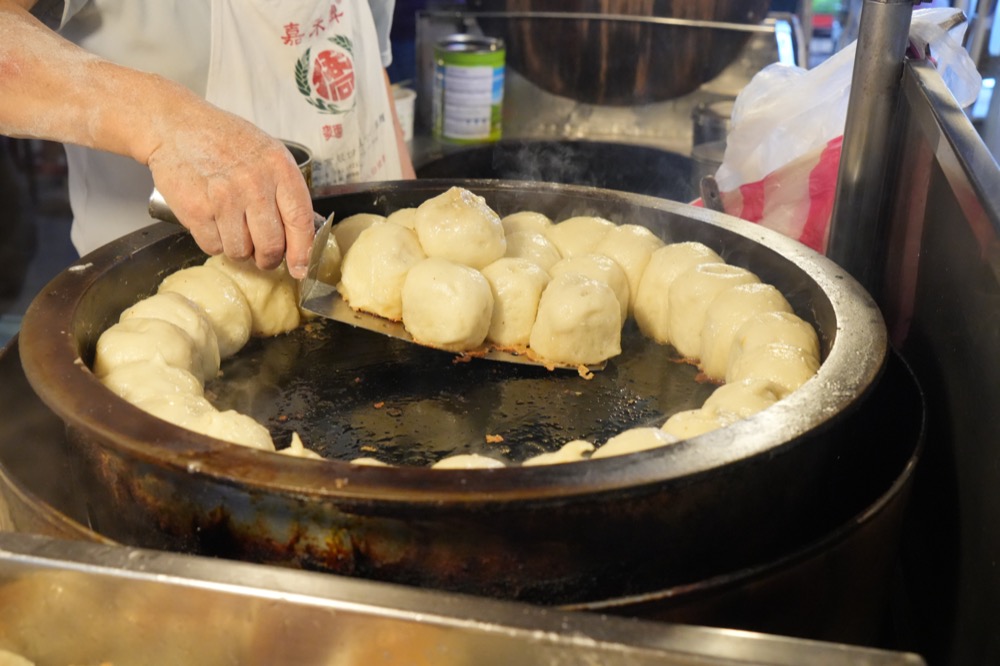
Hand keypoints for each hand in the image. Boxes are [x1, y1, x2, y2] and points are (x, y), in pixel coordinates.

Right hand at [145, 99, 314, 277]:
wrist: (176, 126)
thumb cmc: (225, 140)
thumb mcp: (267, 153)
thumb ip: (285, 189)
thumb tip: (302, 234)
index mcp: (279, 168)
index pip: (300, 221)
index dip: (302, 252)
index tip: (300, 268)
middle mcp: (254, 184)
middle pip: (271, 245)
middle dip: (268, 258)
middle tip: (263, 256)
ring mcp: (224, 198)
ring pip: (241, 251)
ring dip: (239, 250)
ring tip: (233, 229)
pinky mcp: (197, 210)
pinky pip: (213, 247)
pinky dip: (214, 243)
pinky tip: (213, 223)